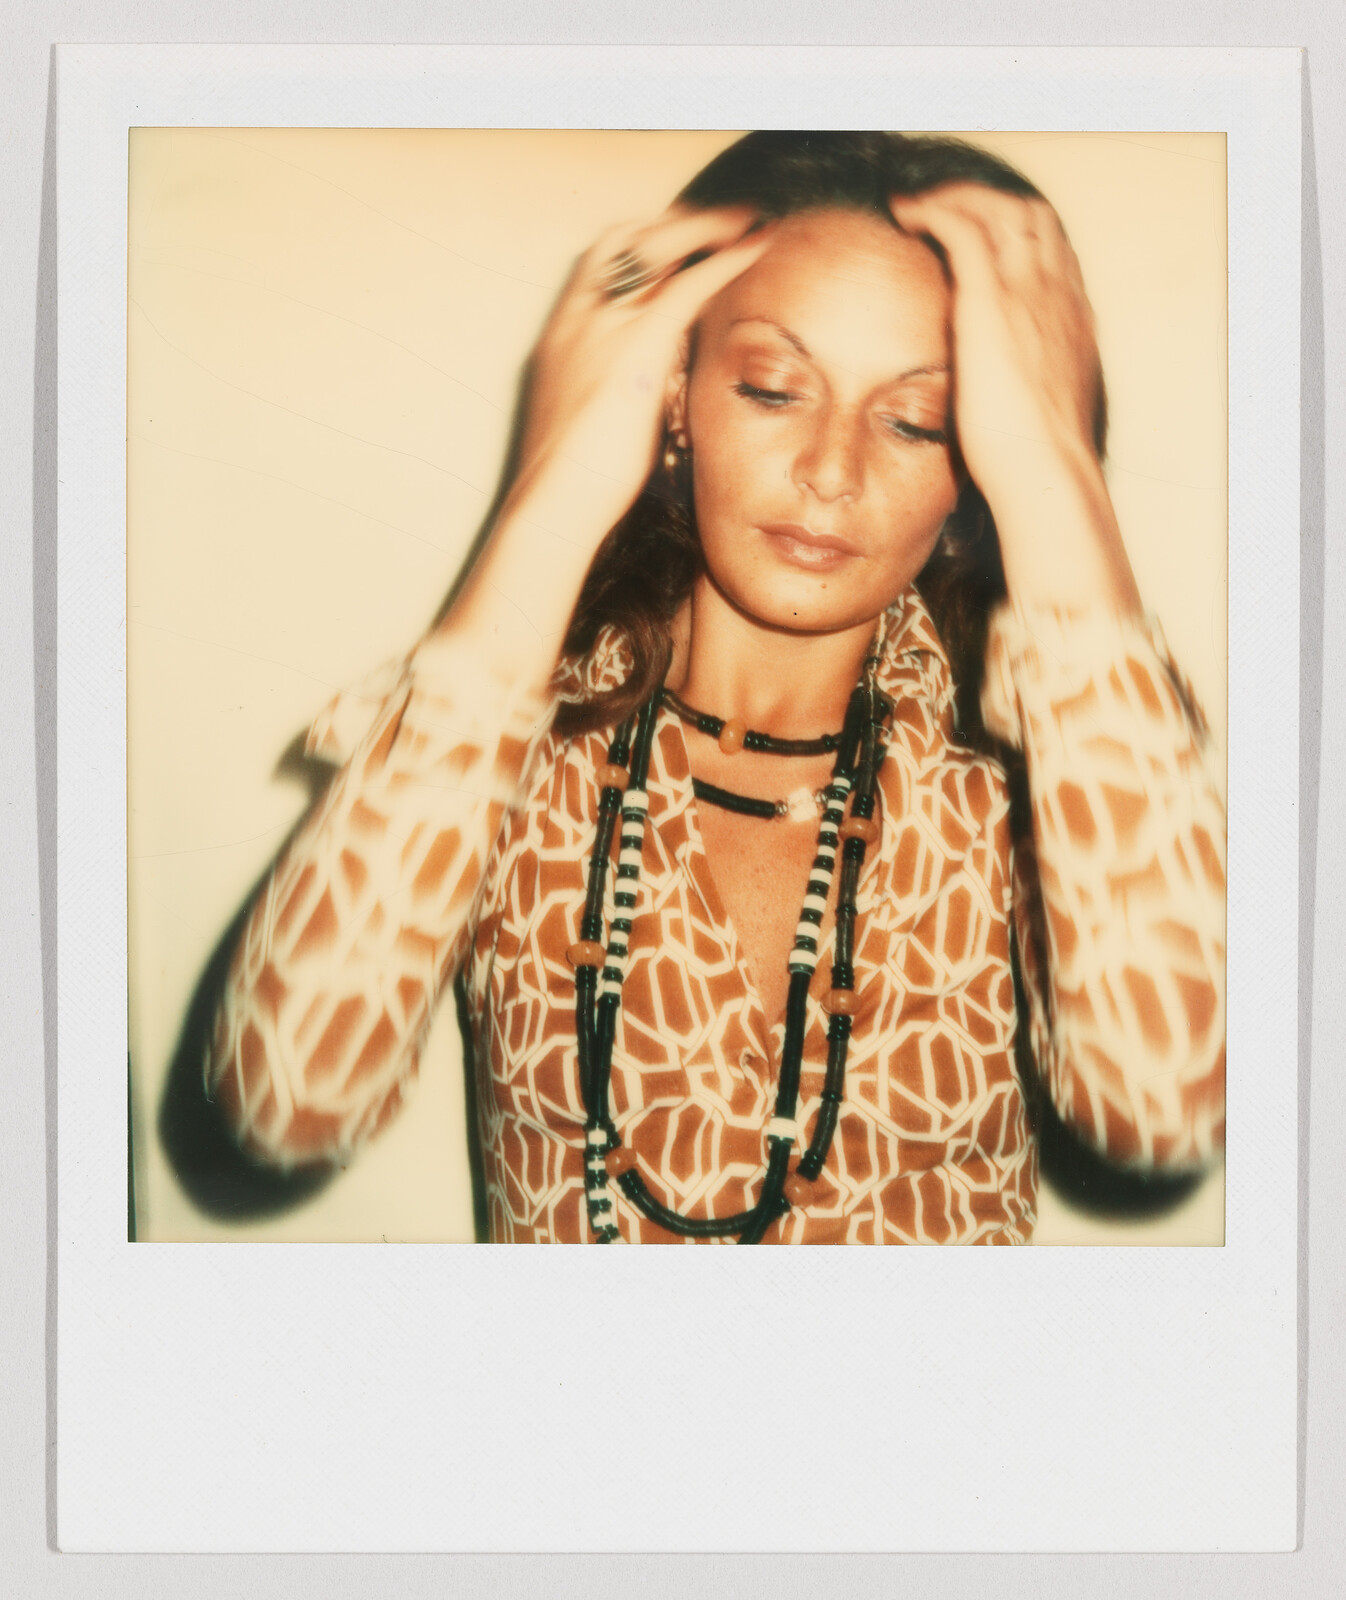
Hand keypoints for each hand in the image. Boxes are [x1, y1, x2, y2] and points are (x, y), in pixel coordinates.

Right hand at [506, 205, 777, 539]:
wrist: (552, 504)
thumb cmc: (572, 483)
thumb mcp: (587, 422)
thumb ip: (614, 393)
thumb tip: (643, 403)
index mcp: (563, 334)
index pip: (600, 263)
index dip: (643, 243)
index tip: (679, 244)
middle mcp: (578, 317)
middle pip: (625, 237)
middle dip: (676, 222)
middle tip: (721, 222)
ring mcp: (604, 326)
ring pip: (656, 244)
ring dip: (706, 225)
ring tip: (746, 221)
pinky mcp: (637, 347)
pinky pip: (690, 284)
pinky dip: (728, 257)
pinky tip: (760, 244)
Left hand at [889, 185, 1138, 613]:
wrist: (1046, 469)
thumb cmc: (1039, 462)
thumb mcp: (1041, 413)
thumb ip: (1025, 390)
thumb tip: (1001, 404)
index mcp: (1072, 320)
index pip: (1053, 252)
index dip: (1018, 234)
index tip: (984, 239)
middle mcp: (1055, 294)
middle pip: (1031, 216)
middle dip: (987, 202)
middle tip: (946, 211)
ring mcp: (1026, 292)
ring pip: (999, 210)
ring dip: (957, 199)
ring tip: (920, 209)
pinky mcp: (989, 300)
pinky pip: (963, 229)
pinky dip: (934, 212)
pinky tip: (906, 217)